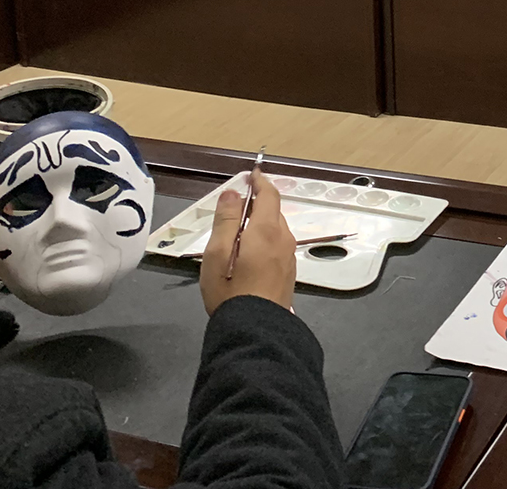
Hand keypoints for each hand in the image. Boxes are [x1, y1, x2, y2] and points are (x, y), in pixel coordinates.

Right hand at [200, 173, 295, 315]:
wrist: (256, 331)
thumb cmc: (230, 292)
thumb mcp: (217, 254)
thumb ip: (226, 220)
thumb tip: (233, 193)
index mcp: (266, 230)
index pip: (269, 195)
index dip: (260, 182)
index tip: (252, 174)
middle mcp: (283, 239)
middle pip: (273, 211)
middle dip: (258, 203)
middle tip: (236, 207)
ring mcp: (289, 256)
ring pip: (277, 228)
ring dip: (262, 222)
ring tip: (239, 232)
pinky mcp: (289, 272)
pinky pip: (279, 244)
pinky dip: (267, 238)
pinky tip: (252, 253)